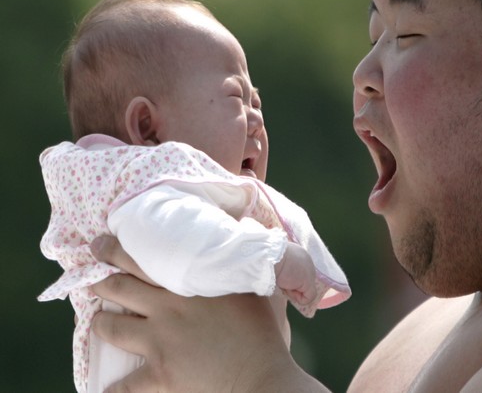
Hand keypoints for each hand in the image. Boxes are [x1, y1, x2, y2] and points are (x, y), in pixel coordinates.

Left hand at [90, 236, 325, 391]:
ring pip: (112, 329)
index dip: (114, 249)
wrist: (259, 373)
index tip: (100, 244)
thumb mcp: (248, 285)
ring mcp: (159, 342)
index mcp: (186, 283)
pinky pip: (125, 385)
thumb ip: (232, 263)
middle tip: (89, 277)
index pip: (141, 258)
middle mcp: (166, 308)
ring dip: (100, 323)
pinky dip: (114, 389)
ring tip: (98, 321)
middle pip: (118, 288)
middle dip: (98, 280)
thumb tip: (235, 235)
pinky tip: (105, 389)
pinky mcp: (160, 375)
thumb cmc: (260, 328)